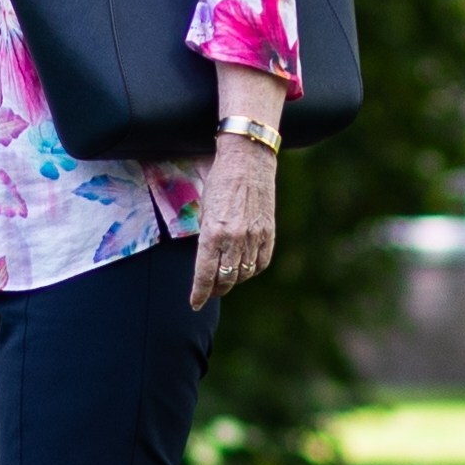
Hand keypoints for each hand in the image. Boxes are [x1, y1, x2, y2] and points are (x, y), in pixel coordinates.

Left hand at [189, 134, 279, 307]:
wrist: (248, 161)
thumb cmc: (220, 182)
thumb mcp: (205, 210)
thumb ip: (207, 238)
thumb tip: (207, 262)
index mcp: (213, 233)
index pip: (205, 274)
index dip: (200, 293)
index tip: (195, 303)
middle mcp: (235, 238)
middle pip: (225, 279)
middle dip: (215, 289)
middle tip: (209, 292)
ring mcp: (254, 237)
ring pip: (243, 274)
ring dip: (233, 281)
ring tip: (225, 280)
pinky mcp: (269, 233)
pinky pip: (261, 263)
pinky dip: (251, 270)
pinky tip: (244, 268)